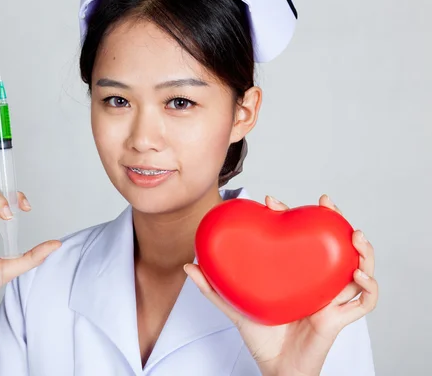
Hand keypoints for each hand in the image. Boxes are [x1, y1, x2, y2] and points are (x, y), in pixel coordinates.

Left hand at [185, 194, 377, 375]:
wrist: (274, 366)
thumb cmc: (260, 337)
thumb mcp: (234, 306)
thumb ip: (213, 288)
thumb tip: (189, 266)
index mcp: (296, 273)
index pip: (299, 238)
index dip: (291, 216)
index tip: (272, 201)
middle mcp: (316, 281)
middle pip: (334, 244)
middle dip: (335, 220)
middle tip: (324, 203)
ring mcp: (330, 298)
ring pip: (357, 267)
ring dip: (361, 249)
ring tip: (354, 235)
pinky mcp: (338, 318)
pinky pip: (364, 303)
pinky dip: (369, 288)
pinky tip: (357, 273)